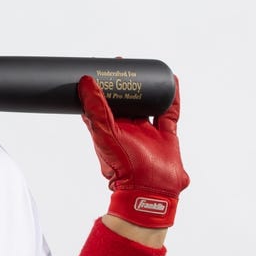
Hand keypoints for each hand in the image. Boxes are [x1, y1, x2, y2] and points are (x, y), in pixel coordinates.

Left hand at [77, 74, 188, 227]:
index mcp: (109, 130)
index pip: (100, 103)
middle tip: (122, 64)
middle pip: (124, 102)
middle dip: (123, 85)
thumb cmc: (123, 168)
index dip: (98, 87)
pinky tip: (171, 81)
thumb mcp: (105, 134)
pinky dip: (171, 97)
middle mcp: (127, 130)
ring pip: (146, 105)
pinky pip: (169, 112)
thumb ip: (95, 110)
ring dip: (145, 89)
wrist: (151, 191)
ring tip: (144, 70)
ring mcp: (148, 133)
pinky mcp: (167, 136)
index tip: (98, 68)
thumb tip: (85, 82)